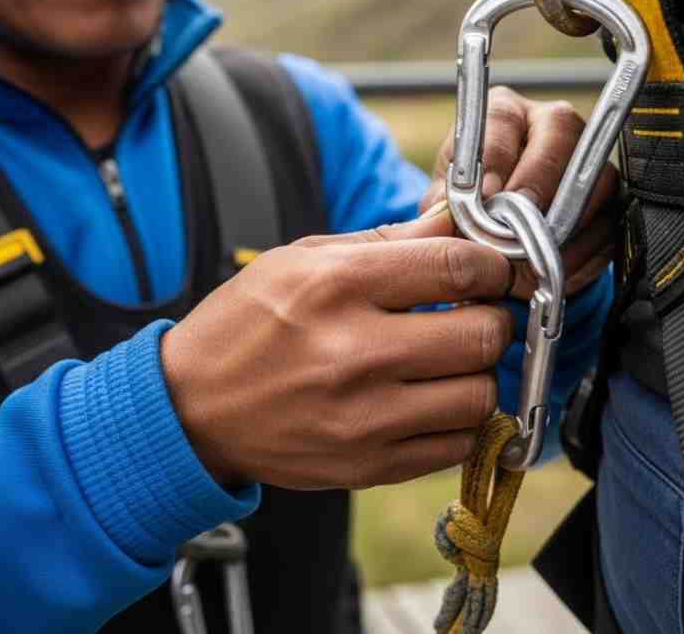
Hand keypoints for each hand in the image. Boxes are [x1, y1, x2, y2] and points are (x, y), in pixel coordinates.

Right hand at [160, 213, 514, 490]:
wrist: (189, 408)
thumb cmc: (248, 323)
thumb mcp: (303, 258)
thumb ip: (388, 240)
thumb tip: (460, 217)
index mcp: (337, 285)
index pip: (459, 267)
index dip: (493, 265)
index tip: (491, 269)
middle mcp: (354, 352)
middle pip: (482, 334)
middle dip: (490, 318)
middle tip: (472, 314)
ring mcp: (363, 417)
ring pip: (479, 395)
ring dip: (475, 374)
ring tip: (446, 362)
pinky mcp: (368, 466)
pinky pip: (456, 445)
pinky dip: (455, 422)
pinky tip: (427, 401)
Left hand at [420, 89, 618, 295]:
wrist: (498, 230)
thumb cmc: (467, 203)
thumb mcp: (446, 199)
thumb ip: (444, 206)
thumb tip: (447, 220)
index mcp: (504, 113)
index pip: (503, 119)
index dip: (496, 158)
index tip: (487, 195)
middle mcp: (551, 125)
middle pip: (562, 133)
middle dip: (539, 184)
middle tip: (518, 226)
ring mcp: (588, 159)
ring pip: (596, 178)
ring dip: (564, 225)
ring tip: (533, 258)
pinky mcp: (611, 201)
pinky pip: (609, 223)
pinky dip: (582, 253)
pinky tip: (554, 272)